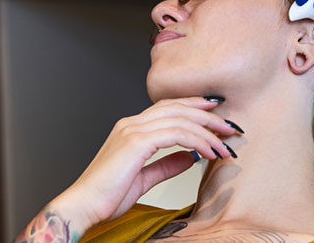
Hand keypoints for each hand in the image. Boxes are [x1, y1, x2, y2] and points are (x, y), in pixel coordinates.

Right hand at [50, 97, 238, 233]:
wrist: (82, 207)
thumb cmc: (105, 197)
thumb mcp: (143, 179)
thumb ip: (165, 165)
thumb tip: (189, 157)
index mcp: (131, 128)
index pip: (169, 107)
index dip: (195, 105)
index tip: (217, 111)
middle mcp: (131, 123)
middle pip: (179, 108)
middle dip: (208, 116)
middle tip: (230, 128)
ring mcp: (132, 130)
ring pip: (181, 119)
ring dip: (208, 132)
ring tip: (224, 146)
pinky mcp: (136, 142)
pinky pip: (176, 134)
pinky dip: (197, 141)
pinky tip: (209, 152)